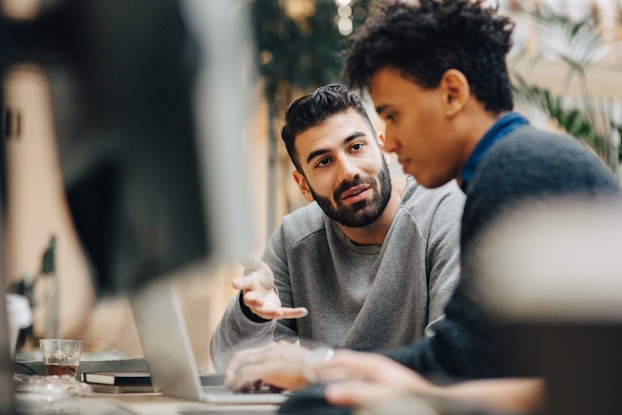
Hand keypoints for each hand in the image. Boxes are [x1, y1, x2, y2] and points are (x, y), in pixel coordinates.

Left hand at [225, 341, 310, 391]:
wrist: (323, 370)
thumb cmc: (314, 370)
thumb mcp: (296, 364)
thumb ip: (282, 366)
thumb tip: (273, 378)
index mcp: (279, 348)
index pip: (254, 353)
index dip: (242, 363)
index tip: (237, 374)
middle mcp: (273, 349)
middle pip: (245, 356)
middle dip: (233, 369)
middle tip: (229, 381)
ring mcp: (271, 357)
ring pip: (244, 363)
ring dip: (235, 376)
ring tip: (232, 386)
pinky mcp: (270, 367)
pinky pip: (247, 373)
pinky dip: (238, 381)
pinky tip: (236, 387)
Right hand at [234, 259, 307, 319]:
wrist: (263, 288)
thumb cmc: (258, 275)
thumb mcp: (256, 266)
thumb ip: (251, 261)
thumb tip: (242, 255)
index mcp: (249, 284)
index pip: (242, 283)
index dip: (238, 283)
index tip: (234, 283)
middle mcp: (253, 297)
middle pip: (250, 301)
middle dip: (254, 301)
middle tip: (258, 301)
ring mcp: (262, 306)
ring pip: (265, 311)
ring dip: (271, 313)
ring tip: (278, 313)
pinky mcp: (274, 310)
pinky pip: (284, 312)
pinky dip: (293, 313)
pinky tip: (304, 311)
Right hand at [310, 350, 433, 406]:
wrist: (436, 402)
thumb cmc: (411, 399)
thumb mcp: (382, 397)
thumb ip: (357, 393)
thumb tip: (330, 391)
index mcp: (373, 365)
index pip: (342, 359)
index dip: (323, 364)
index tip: (306, 370)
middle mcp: (375, 366)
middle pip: (344, 362)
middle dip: (326, 366)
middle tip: (307, 374)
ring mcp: (379, 373)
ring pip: (351, 369)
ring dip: (335, 373)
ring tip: (320, 380)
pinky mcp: (383, 382)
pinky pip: (358, 377)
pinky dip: (346, 381)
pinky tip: (343, 389)